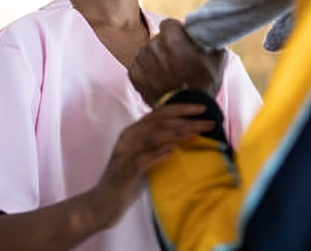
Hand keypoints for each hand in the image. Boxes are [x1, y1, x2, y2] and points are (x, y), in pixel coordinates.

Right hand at [90, 104, 213, 226]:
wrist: (102, 204)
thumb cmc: (127, 180)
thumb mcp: (143, 156)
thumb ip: (157, 143)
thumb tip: (184, 132)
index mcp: (133, 132)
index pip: (159, 113)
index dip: (181, 108)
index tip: (202, 108)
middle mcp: (128, 138)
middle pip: (159, 122)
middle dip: (186, 119)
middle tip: (208, 121)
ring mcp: (125, 154)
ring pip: (152, 136)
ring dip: (177, 133)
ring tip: (196, 133)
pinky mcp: (124, 172)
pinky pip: (142, 160)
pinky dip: (158, 154)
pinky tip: (172, 151)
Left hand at [129, 19, 226, 106]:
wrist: (189, 109)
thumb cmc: (205, 83)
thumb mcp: (216, 55)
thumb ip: (208, 38)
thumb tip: (206, 30)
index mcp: (171, 38)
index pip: (169, 24)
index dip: (177, 32)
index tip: (182, 42)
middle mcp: (153, 46)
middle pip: (158, 39)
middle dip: (167, 47)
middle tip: (178, 61)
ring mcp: (142, 61)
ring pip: (147, 51)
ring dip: (156, 58)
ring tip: (169, 73)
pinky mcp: (135, 75)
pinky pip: (139, 65)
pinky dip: (147, 70)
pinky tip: (159, 79)